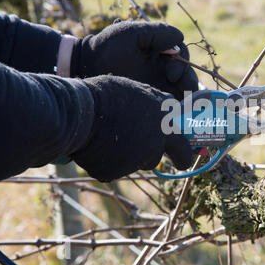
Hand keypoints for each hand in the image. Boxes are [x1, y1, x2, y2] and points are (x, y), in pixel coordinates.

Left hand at [70, 21, 198, 99]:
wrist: (86, 67)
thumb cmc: (107, 48)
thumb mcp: (130, 33)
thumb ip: (156, 33)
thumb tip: (180, 39)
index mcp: (162, 50)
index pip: (183, 56)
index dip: (182, 65)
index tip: (170, 73)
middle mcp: (164, 67)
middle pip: (188, 75)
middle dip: (188, 82)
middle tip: (181, 90)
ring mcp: (160, 85)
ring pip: (183, 92)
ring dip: (186, 97)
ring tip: (180, 105)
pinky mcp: (154, 101)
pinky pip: (172, 106)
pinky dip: (177, 110)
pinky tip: (174, 114)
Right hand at [71, 76, 192, 181]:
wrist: (79, 112)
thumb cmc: (106, 95)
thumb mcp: (138, 92)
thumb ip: (153, 105)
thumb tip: (162, 109)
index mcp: (166, 122)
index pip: (184, 146)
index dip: (183, 150)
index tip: (182, 154)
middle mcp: (156, 143)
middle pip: (164, 158)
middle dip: (165, 158)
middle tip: (156, 155)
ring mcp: (137, 160)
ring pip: (138, 162)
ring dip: (131, 155)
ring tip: (112, 136)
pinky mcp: (117, 172)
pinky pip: (114, 169)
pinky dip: (108, 161)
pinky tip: (97, 145)